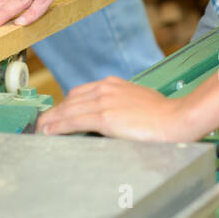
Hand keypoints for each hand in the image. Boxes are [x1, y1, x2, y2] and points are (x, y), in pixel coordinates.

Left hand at [35, 77, 187, 140]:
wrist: (177, 118)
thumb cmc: (164, 114)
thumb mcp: (137, 101)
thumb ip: (120, 106)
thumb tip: (112, 118)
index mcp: (112, 84)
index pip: (79, 93)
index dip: (65, 105)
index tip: (57, 114)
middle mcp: (105, 88)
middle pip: (69, 100)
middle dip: (54, 113)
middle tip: (43, 124)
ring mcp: (104, 101)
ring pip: (67, 109)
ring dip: (51, 120)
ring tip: (41, 131)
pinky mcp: (105, 116)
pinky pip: (73, 121)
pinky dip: (57, 126)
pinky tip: (49, 133)